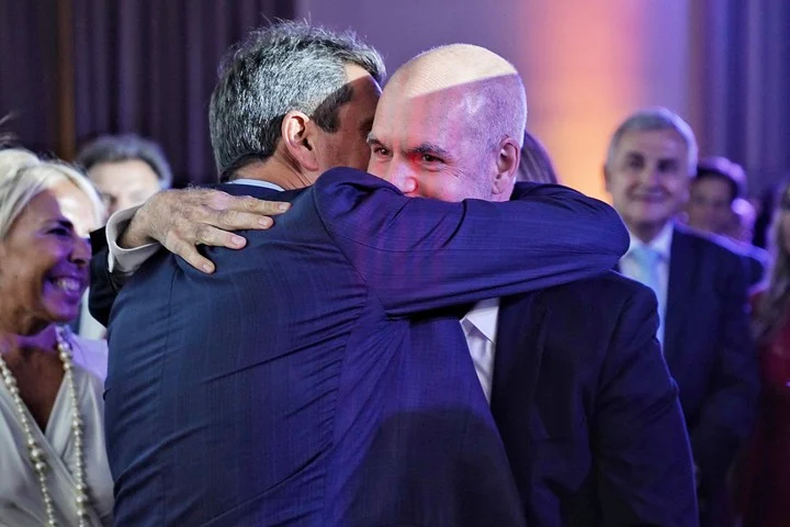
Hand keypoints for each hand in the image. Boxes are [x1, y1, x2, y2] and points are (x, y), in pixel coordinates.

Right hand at [120, 188, 290, 272]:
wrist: (156, 208)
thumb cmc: (196, 205)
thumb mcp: (215, 200)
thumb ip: (239, 205)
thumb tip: (269, 209)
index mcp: (218, 202)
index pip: (246, 202)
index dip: (265, 206)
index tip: (286, 209)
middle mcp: (204, 213)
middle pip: (229, 217)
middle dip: (249, 220)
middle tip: (268, 224)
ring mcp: (189, 227)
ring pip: (208, 232)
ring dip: (224, 238)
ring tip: (242, 244)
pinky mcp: (177, 242)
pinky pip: (187, 253)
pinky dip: (197, 260)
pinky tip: (210, 269)